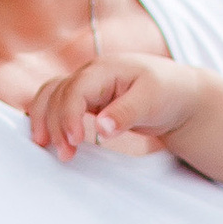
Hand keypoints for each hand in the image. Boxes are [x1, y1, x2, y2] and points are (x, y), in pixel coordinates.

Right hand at [29, 55, 211, 160]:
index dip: (69, 116)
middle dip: (55, 124)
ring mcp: (85, 86)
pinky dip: (49, 118)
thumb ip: (126, 113)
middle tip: (64, 154)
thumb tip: (102, 128)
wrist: (178, 93)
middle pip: (57, 94)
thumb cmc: (167, 91)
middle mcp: (89, 74)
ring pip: (51, 97)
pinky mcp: (85, 100)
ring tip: (45, 146)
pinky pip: (57, 104)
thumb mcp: (152, 101)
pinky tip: (47, 137)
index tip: (75, 141)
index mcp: (104, 69)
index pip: (75, 90)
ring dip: (44, 120)